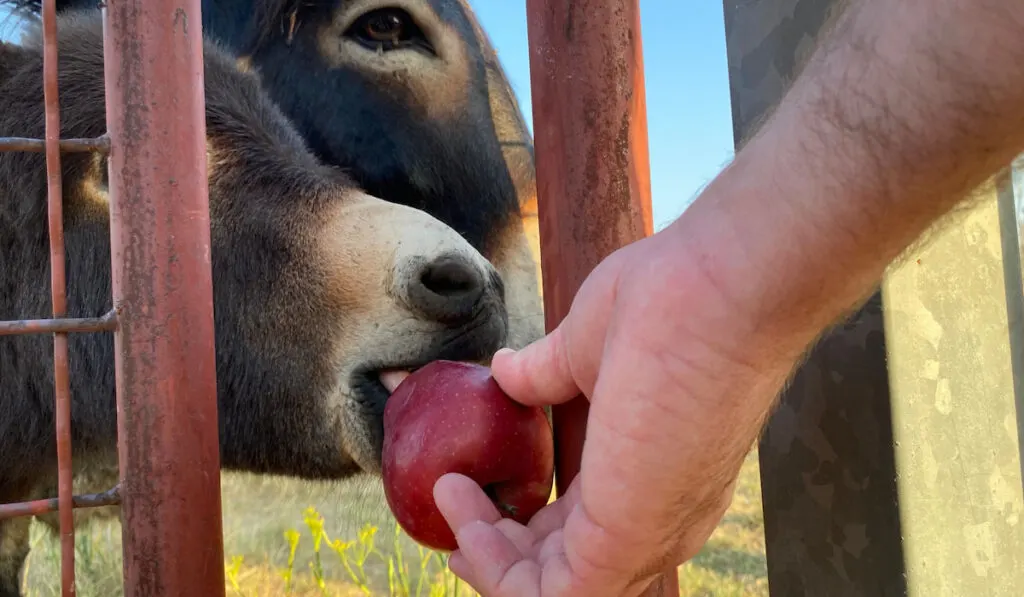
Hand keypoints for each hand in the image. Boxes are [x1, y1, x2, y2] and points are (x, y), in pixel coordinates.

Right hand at [432, 219, 795, 596]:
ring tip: (451, 498)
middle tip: (451, 507)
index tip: (467, 494)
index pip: (582, 533)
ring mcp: (647, 533)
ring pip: (557, 594)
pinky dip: (500, 574)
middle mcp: (658, 520)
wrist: (720, 285)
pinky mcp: (628, 536)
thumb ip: (546, 371)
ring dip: (490, 563)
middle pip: (566, 573)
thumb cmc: (671, 301)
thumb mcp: (588, 346)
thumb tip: (503, 370)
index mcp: (653, 479)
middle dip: (497, 554)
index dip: (519, 528)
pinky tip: (466, 516)